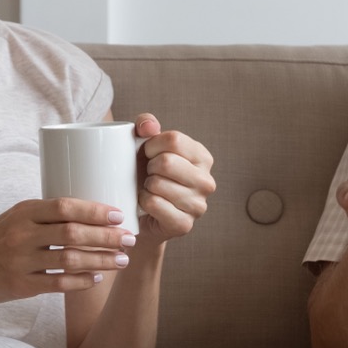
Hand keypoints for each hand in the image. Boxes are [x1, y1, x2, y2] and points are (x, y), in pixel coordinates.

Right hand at [0, 198, 134, 302]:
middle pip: (72, 233)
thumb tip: (88, 211)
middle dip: (106, 236)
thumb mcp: (13, 216)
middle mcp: (21, 235)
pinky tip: (97, 278)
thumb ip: (44, 215)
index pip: (65, 207)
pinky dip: (81, 281)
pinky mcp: (19, 286)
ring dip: (100, 260)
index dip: (95, 211)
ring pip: (69, 259)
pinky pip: (58, 284)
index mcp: (23, 212)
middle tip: (129, 238)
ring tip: (121, 260)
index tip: (118, 215)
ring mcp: (20, 262)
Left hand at [133, 113, 215, 243]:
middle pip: (166, 162)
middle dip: (148, 167)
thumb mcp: (145, 143)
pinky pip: (154, 204)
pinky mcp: (184, 224)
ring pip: (158, 184)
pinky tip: (147, 203)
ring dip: (146, 185)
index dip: (151, 145)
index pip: (173, 139)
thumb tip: (149, 127)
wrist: (140, 213)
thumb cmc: (146, 173)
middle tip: (149, 175)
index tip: (147, 154)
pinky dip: (143, 201)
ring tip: (150, 189)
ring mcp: (198, 205)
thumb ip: (146, 124)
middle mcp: (206, 181)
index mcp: (202, 157)